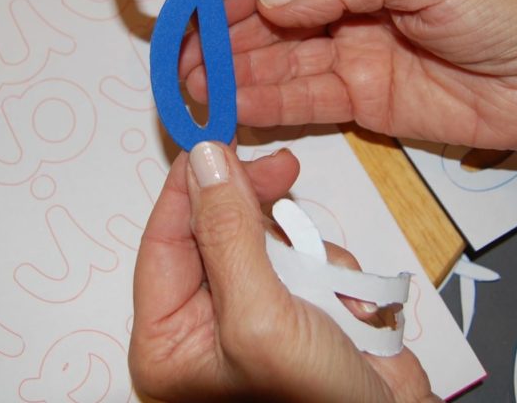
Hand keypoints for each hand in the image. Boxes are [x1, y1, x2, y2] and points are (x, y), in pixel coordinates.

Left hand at [130, 141, 435, 401]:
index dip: (191, 186)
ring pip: (266, 237)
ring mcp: (251, 313)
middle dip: (257, 212)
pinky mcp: (296, 305)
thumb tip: (204, 159)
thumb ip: (228, 233)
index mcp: (169, 340)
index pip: (164, 240)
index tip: (217, 139)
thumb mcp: (260, 316)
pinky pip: (304, 255)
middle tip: (283, 169)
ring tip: (332, 288)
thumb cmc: (317, 401)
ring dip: (306, 251)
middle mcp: (202, 325)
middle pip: (215, 230)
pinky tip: (352, 306)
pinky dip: (331, 267)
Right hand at [181, 0, 516, 199]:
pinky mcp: (361, 101)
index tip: (196, 5)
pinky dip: (268, 104)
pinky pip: (305, 101)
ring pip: (280, 63)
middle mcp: (350, 7)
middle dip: (224, 37)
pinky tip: (232, 108)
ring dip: (235, 74)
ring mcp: (353, 56)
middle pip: (272, 20)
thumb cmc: (502, 10)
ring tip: (193, 89)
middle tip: (181, 57)